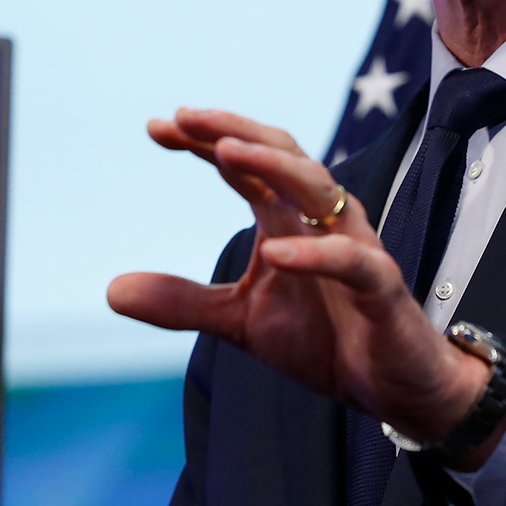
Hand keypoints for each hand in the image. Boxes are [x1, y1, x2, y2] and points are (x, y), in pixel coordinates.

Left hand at [108, 108, 495, 448]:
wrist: (394, 389)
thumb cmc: (325, 338)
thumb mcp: (241, 320)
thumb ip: (183, 301)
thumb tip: (111, 289)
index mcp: (289, 217)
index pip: (245, 164)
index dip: (204, 141)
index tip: (156, 126)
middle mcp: (324, 218)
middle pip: (282, 154)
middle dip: (235, 130)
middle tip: (184, 116)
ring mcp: (356, 246)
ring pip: (319, 187)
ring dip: (272, 166)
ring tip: (223, 151)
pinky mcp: (382, 287)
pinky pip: (351, 260)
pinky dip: (316, 252)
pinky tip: (276, 251)